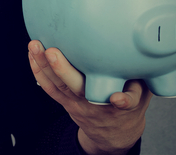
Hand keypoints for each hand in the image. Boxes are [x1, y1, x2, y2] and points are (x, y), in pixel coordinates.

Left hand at [28, 40, 149, 154]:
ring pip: (60, 86)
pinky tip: (32, 54)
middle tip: (52, 52)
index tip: (119, 98)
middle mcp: (99, 104)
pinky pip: (50, 88)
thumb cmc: (129, 101)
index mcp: (124, 102)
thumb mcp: (143, 90)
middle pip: (81, 90)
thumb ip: (140, 71)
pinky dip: (39, 71)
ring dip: (44, 65)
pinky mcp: (66, 102)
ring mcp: (79, 103)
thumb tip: (136, 43)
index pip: (128, 102)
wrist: (113, 132)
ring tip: (35, 45)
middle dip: (65, 71)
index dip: (125, 100)